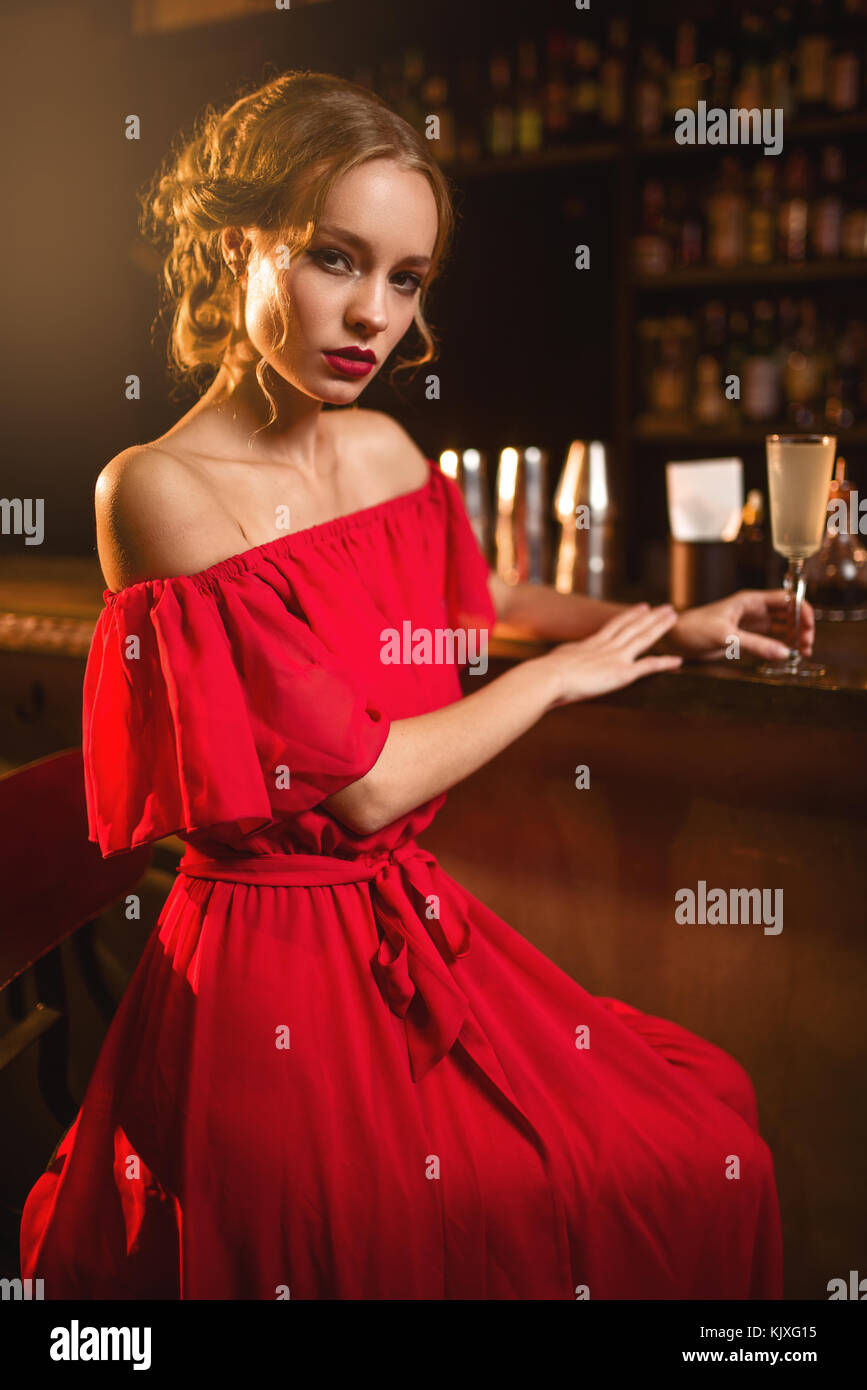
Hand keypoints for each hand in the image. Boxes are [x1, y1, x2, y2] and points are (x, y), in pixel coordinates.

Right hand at [542, 604, 682, 705]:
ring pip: (643, 638)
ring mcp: (616, 658)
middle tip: (667, 607)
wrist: (548, 677)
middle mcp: (606, 646)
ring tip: (673, 617)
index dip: (631, 615)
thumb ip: (562, 662)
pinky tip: (678, 661)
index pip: (616, 625)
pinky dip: (664, 663)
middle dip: (651, 616)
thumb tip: (554, 665)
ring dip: (660, 627)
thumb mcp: (555, 662)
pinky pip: (648, 666)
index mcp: (591, 644)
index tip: (642, 607)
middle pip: (633, 626)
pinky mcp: (621, 673)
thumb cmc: (545, 674)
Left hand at [669, 589, 815, 662]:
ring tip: (803, 653)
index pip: (787, 599)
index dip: (803, 611)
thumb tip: (784, 653)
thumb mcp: (726, 637)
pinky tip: (787, 654)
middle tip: (807, 647)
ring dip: (794, 636)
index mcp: (750, 600)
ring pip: (782, 625)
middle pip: (789, 612)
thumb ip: (755, 644)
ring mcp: (751, 622)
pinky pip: (771, 637)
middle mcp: (754, 608)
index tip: (809, 630)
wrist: (675, 638)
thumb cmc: (694, 628)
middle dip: (802, 627)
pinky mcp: (746, 636)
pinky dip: (782, 644)